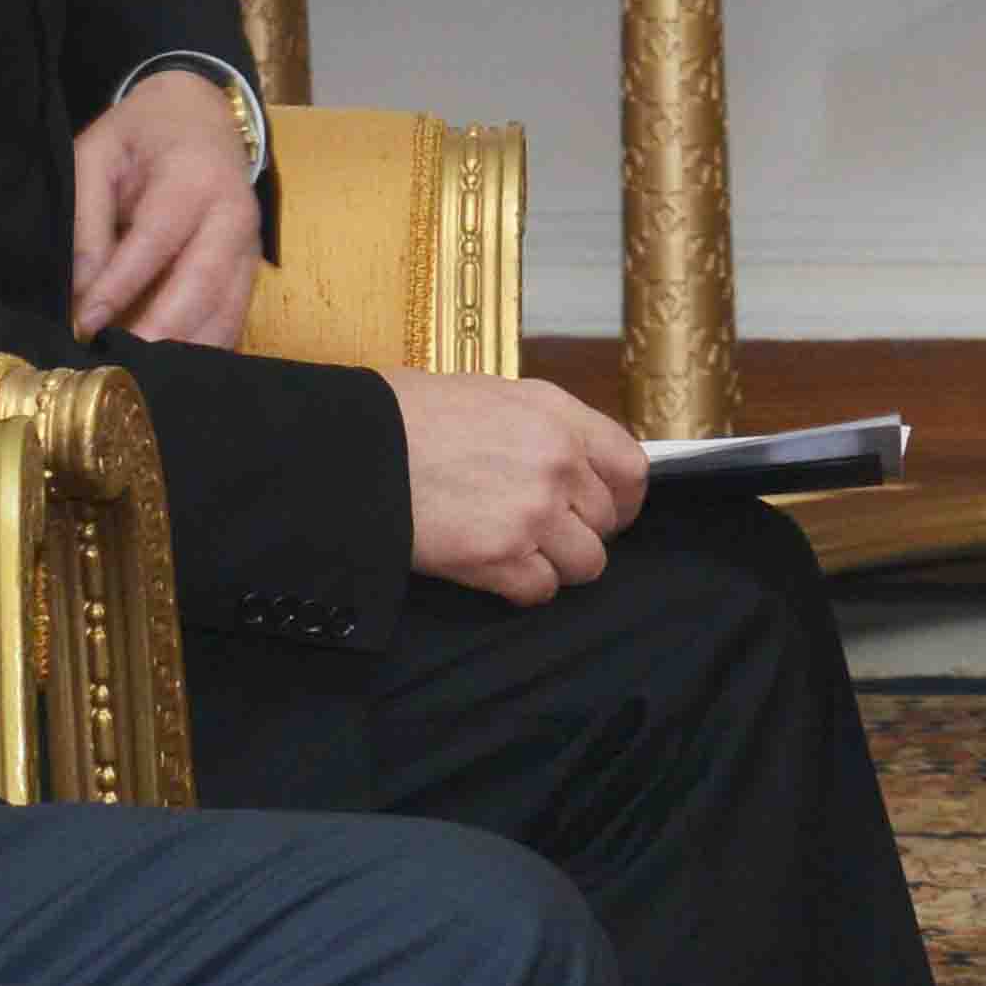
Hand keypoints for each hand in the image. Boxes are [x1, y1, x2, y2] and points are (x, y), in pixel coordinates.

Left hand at [67, 71, 267, 350]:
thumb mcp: (97, 156)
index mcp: (193, 178)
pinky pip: (233, 319)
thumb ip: (87, 219)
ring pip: (227, 311)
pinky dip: (206, 350)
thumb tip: (80, 291)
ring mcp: (249, 247)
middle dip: (163, 331)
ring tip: (146, 382)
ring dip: (188, 351)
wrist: (201, 115)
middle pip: (204, 285)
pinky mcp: (251, 271)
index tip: (87, 325)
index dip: (121, 286)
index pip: (156, 241)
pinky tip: (175, 375)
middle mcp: (233, 214)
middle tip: (123, 370)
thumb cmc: (140, 136)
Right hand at [391, 369, 642, 605]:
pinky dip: (519, 587)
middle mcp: (556, 462)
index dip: (624, 498)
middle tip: (542, 532)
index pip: (631, 468)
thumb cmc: (408, 416)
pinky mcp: (500, 557)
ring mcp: (532, 512)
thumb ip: (542, 427)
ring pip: (586, 564)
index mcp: (557, 416)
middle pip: (607, 522)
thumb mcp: (490, 395)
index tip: (610, 512)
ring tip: (517, 550)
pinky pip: (540, 591)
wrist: (354, 448)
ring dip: (555, 564)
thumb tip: (573, 460)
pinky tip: (490, 566)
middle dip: (579, 532)